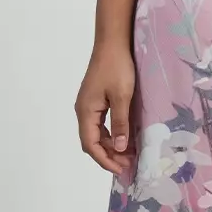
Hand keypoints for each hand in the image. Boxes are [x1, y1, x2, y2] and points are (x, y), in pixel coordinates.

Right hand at [75, 42, 136, 175]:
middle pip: (92, 141)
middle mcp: (83, 110)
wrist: (112, 42)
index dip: (105, 160)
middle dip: (109, 155)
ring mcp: (89, 104)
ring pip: (96, 133)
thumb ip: (121, 123)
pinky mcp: (96, 99)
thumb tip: (120, 148)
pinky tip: (124, 137)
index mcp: (86, 111)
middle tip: (128, 165)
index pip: (91, 145)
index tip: (120, 170)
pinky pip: (101, 123)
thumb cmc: (117, 67)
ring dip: (111, 145)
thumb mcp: (122, 96)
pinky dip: (111, 133)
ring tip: (129, 155)